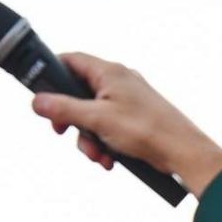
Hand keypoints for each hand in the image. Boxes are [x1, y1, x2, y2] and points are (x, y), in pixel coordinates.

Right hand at [27, 54, 221, 194]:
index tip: (43, 95)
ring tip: (99, 156)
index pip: (71, 61)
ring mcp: (127, 100)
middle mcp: (118, 81)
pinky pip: (108, 128)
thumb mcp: (98, 120)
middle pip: (78, 95)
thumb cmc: (147, 130)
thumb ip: (65, 109)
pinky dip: (105, 144)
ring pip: (93, 117)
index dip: (53, 75)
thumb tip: (38, 102)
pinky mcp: (133, 119)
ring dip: (90, 140)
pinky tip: (110, 160)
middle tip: (65, 134)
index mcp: (109, 72)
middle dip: (73, 121)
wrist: (183, 152)